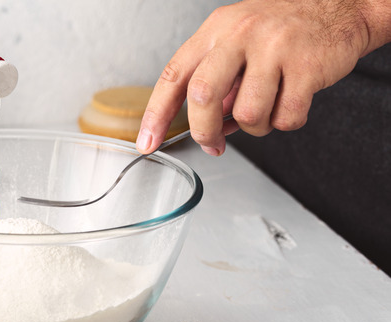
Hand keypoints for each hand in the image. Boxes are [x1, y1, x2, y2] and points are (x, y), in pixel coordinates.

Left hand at [137, 0, 387, 155]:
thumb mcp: (236, 41)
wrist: (339, 7)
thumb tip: (202, 128)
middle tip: (212, 144)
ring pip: (247, 114)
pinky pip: (286, 117)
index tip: (146, 142)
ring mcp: (275, 48)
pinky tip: (290, 102)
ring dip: (255, 127)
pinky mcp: (307, 66)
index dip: (156, 114)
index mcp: (216, 30)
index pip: (174, 75)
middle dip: (204, 130)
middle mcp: (241, 34)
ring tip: (266, 110)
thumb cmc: (281, 31)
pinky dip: (286, 122)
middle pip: (203, 96)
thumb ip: (214, 80)